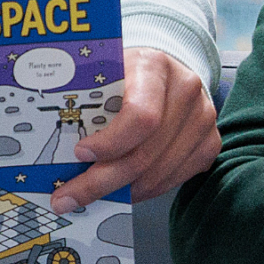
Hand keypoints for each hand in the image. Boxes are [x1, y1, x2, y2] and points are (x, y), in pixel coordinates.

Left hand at [51, 46, 218, 211]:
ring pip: (160, 171)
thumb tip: (52, 140)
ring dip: (122, 190)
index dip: (110, 142)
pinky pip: (176, 177)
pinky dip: (145, 189)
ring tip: (89, 197)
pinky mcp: (210, 141)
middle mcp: (185, 90)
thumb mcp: (104, 71)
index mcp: (153, 65)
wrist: (165, 69)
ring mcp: (203, 118)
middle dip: (102, 180)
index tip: (80, 154)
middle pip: (145, 151)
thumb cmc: (125, 71)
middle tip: (68, 196)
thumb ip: (87, 97)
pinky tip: (122, 190)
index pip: (140, 115)